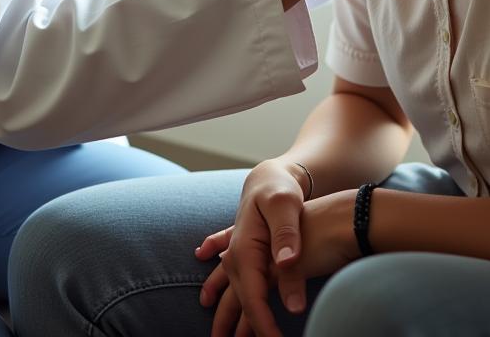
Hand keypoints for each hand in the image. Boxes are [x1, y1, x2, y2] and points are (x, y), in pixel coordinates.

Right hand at [197, 190, 361, 336]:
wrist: (271, 169)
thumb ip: (286, 236)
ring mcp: (236, 245)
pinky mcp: (241, 240)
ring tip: (218, 333)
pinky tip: (203, 260)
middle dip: (242, 326)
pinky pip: (225, 263)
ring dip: (223, 308)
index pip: (253, 294)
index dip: (263, 321)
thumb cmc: (279, 186)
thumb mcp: (286, 206)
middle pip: (239, 295)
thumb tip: (287, 265)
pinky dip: (216, 273)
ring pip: (229, 285)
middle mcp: (236, 250)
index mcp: (245, 246)